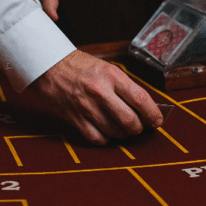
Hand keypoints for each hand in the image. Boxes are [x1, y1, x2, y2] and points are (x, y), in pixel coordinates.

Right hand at [31, 50, 162, 144]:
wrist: (48, 66)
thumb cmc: (79, 66)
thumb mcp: (105, 68)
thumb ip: (123, 86)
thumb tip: (143, 107)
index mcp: (111, 75)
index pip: (140, 99)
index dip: (153, 114)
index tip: (157, 121)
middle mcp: (100, 91)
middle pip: (129, 120)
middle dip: (138, 128)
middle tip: (139, 127)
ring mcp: (86, 107)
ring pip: (115, 132)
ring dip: (123, 134)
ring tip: (123, 129)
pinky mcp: (75, 118)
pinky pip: (96, 138)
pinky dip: (105, 139)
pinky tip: (106, 132)